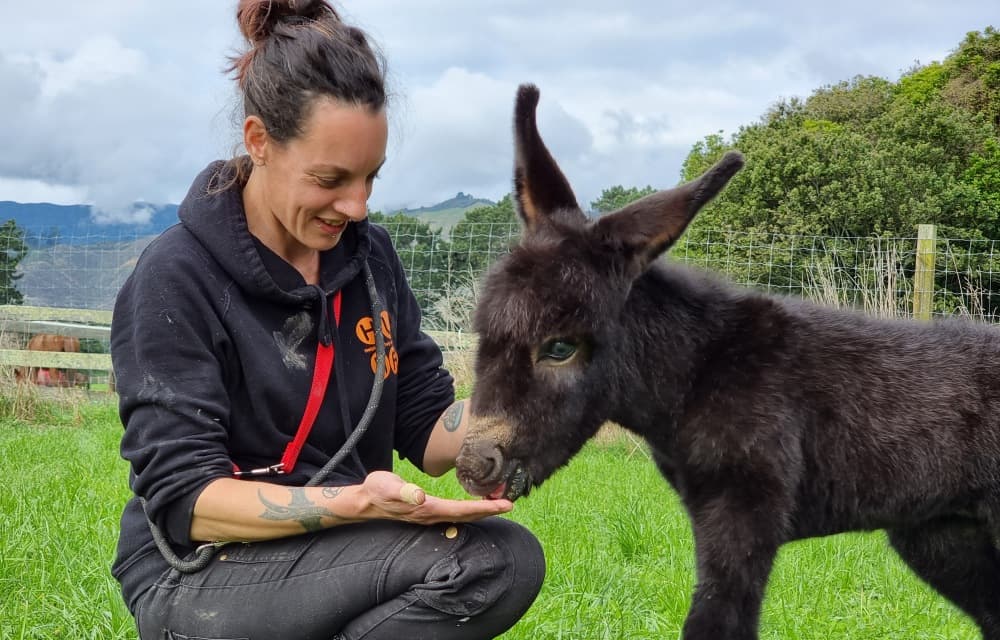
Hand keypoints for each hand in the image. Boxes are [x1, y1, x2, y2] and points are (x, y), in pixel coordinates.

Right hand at [359, 470, 512, 523]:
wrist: (366, 500)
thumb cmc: (377, 490)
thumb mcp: (387, 486)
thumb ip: (403, 491)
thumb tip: (420, 496)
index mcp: (427, 509)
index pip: (462, 511)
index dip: (485, 508)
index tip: (505, 505)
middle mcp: (432, 516)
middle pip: (467, 516)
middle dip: (489, 511)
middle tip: (511, 503)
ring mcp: (430, 516)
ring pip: (462, 516)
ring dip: (481, 511)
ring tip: (499, 503)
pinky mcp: (428, 512)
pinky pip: (455, 513)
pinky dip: (470, 510)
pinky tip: (477, 504)